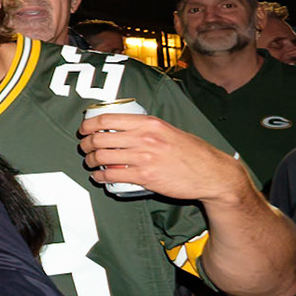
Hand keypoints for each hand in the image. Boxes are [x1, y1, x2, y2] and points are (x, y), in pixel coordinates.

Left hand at [78, 110, 243, 202]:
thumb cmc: (193, 153)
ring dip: (91, 161)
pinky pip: (113, 176)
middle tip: (85, 148)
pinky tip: (100, 177)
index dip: (88, 124)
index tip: (83, 130)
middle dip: (86, 144)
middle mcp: (145, 138)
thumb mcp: (168, 130)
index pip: (107, 119)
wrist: (213, 173)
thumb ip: (147, 129)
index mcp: (149, 123)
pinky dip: (101, 177)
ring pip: (103, 157)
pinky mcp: (145, 177)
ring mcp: (144, 158)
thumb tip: (122, 128)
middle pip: (100, 138)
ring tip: (91, 163)